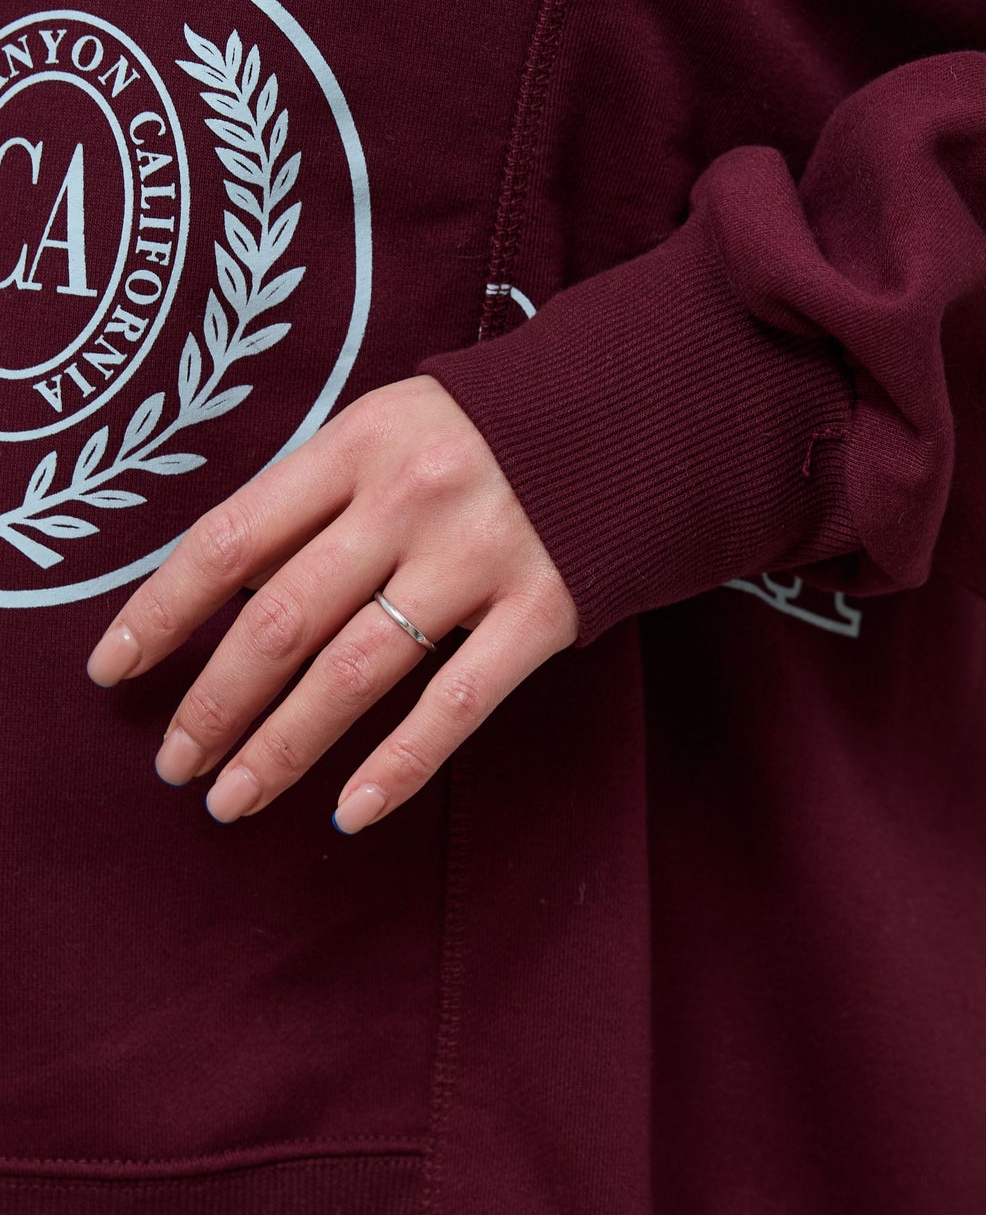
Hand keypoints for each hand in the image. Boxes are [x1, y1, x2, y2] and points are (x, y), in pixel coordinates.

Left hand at [85, 376, 578, 831]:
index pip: (231, 537)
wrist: (644, 403)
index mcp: (359, 441)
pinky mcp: (547, 606)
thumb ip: (322, 494)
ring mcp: (481, 554)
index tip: (113, 669)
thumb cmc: (499, 424)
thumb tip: (228, 592)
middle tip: (175, 763)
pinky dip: (399, 765)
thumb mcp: (397, 423)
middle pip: (281, 619)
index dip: (161, 611)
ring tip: (231, 800)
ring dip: (281, 746)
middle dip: (212, 702)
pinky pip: (459, 701)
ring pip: (355, 672)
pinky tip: (351, 811)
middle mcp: (411, 497)